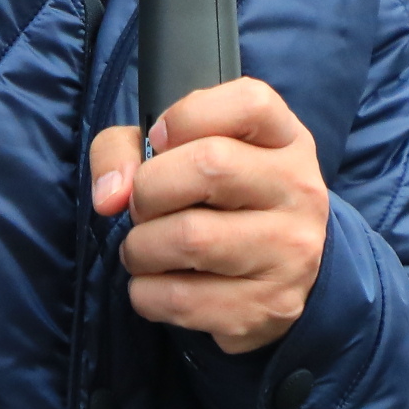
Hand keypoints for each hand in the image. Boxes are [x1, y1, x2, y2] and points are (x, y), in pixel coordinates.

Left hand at [89, 77, 330, 353]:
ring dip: (141, 247)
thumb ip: (128, 148)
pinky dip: (147, 293)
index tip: (160, 141)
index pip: (250, 102)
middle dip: (149, 189)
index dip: (187, 116)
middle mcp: (299, 190)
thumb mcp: (182, 152)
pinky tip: (160, 284)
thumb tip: (110, 195)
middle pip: (211, 166)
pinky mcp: (269, 305)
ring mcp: (290, 251)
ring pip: (189, 239)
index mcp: (284, 139)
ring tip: (145, 248)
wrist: (279, 274)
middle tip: (143, 206)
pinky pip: (180, 298)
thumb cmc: (218, 199)